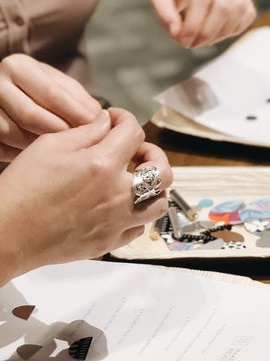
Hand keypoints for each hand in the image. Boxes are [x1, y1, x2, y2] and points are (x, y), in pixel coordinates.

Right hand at [0, 55, 103, 160]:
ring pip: (16, 134)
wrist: (5, 102)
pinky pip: (4, 148)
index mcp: (19, 67)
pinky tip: (43, 158)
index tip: (99, 129)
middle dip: (61, 134)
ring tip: (66, 154)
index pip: (53, 94)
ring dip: (43, 147)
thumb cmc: (39, 95)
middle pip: (32, 116)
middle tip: (84, 148)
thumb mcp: (58, 88)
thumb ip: (79, 100)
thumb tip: (101, 119)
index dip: (78, 114)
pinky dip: (24, 154)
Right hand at [0, 108, 172, 284]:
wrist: (13, 231)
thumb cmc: (24, 189)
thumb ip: (86, 132)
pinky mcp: (112, 241)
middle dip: (155, 154)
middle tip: (138, 152)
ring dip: (155, 188)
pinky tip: (123, 206)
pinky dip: (138, 214)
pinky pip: (140, 227)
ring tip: (137, 181)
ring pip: (160, 204)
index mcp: (103, 165)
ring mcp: (119, 221)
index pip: (134, 132)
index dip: (126, 120)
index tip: (116, 121)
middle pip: (164, 171)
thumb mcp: (50, 146)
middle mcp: (119, 194)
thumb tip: (106, 122)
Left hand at [148, 0, 256, 48]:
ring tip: (202, 39)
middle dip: (208, 33)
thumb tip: (177, 34)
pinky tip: (216, 32)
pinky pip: (246, 16)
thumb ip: (165, 14)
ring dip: (220, 34)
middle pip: (223, 7)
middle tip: (192, 44)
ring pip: (236, 13)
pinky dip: (233, 30)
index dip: (194, 25)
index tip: (183, 42)